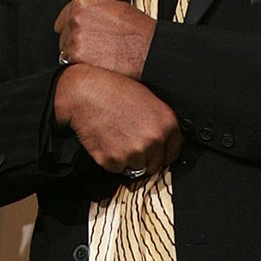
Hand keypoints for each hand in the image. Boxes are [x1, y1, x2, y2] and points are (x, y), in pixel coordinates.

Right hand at [54, 64, 182, 175]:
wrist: (85, 93)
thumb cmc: (115, 91)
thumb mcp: (149, 99)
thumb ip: (161, 123)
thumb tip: (166, 140)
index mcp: (167, 123)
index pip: (175, 152)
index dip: (163, 151)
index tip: (155, 150)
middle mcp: (154, 139)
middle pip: (156, 165)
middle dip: (146, 158)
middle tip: (131, 142)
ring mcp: (134, 152)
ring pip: (136, 169)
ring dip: (128, 159)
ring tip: (117, 138)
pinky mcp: (113, 160)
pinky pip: (117, 169)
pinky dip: (111, 160)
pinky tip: (107, 140)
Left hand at [55, 0, 154, 79]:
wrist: (147, 50)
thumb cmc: (138, 31)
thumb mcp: (116, 8)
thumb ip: (96, 10)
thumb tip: (89, 15)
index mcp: (84, 5)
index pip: (64, 15)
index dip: (70, 24)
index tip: (72, 30)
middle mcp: (76, 21)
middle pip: (64, 34)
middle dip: (75, 40)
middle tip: (93, 45)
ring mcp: (75, 41)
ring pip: (66, 51)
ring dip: (77, 54)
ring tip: (98, 55)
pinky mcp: (77, 60)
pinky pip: (71, 65)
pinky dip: (81, 66)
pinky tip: (97, 63)